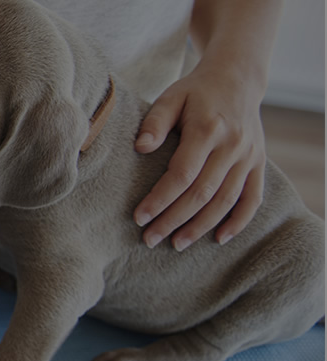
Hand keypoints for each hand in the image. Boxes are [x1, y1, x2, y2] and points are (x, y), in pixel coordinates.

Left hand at [132, 62, 267, 250]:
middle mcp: (232, 146)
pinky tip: (219, 239)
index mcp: (208, 130)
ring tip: (176, 244)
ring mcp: (249, 156)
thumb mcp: (171, 97)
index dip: (160, 199)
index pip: (182, 174)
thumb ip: (154, 122)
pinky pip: (253, 198)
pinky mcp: (259, 163)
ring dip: (201, 226)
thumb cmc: (195, 91)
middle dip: (174, 220)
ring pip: (226, 201)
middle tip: (150, 239)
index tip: (139, 217)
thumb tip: (140, 147)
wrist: (238, 78)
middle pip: (202, 193)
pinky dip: (239, 221)